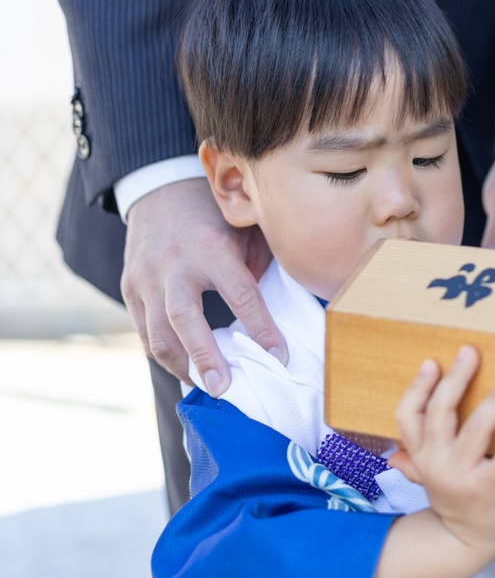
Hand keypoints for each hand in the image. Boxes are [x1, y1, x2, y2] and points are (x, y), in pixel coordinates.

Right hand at [120, 178, 285, 394]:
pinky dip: (164, 355)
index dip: (262, 329)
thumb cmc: (213, 214)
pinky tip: (186, 369)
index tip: (280, 357)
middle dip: (206, 358)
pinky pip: (144, 332)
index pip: (242, 295)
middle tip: (225, 388)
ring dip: (183, 366)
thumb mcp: (245, 229)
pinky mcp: (130, 288)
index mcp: (212, 248)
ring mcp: (146, 278)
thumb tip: (272, 316)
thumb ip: (257, 268)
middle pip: (186, 320)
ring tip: (206, 386)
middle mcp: (175, 265)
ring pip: (158, 334)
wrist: (160, 190)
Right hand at [388, 346, 494, 557]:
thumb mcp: (429, 479)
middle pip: (440, 414)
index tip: (431, 362)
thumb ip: (413, 462)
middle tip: (471, 352)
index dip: (417, 389)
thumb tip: (394, 454)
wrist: (472, 542)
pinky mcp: (489, 489)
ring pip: (475, 430)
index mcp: (421, 455)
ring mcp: (462, 476)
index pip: (406, 417)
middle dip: (455, 380)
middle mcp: (436, 463)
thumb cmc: (457, 499)